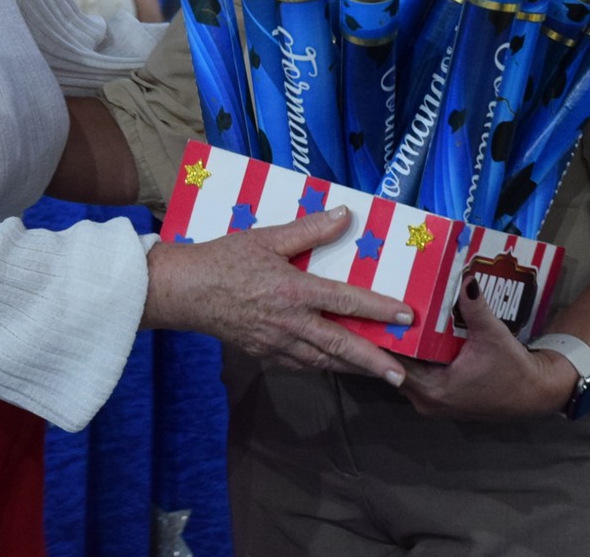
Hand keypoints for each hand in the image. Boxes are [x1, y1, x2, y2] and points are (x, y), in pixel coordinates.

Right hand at [144, 205, 412, 384]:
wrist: (184, 291)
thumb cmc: (224, 259)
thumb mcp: (267, 237)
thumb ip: (310, 229)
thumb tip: (346, 215)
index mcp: (295, 291)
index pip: (347, 301)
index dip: (379, 309)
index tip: (405, 317)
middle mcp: (291, 323)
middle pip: (341, 346)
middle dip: (373, 362)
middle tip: (400, 374)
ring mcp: (276, 343)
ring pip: (322, 361)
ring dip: (351, 368)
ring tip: (376, 373)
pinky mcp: (263, 354)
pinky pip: (299, 364)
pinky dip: (320, 366)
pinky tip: (331, 365)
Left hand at [395, 281, 574, 420]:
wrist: (536, 394)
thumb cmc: (514, 369)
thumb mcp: (493, 336)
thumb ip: (475, 308)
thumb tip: (465, 279)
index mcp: (433, 390)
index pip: (395, 363)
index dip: (386, 338)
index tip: (378, 314)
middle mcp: (426, 401)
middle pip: (396, 367)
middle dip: (392, 340)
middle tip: (384, 310)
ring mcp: (433, 403)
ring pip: (407, 372)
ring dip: (403, 349)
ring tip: (395, 318)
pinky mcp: (441, 400)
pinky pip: (418, 377)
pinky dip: (415, 358)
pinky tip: (414, 335)